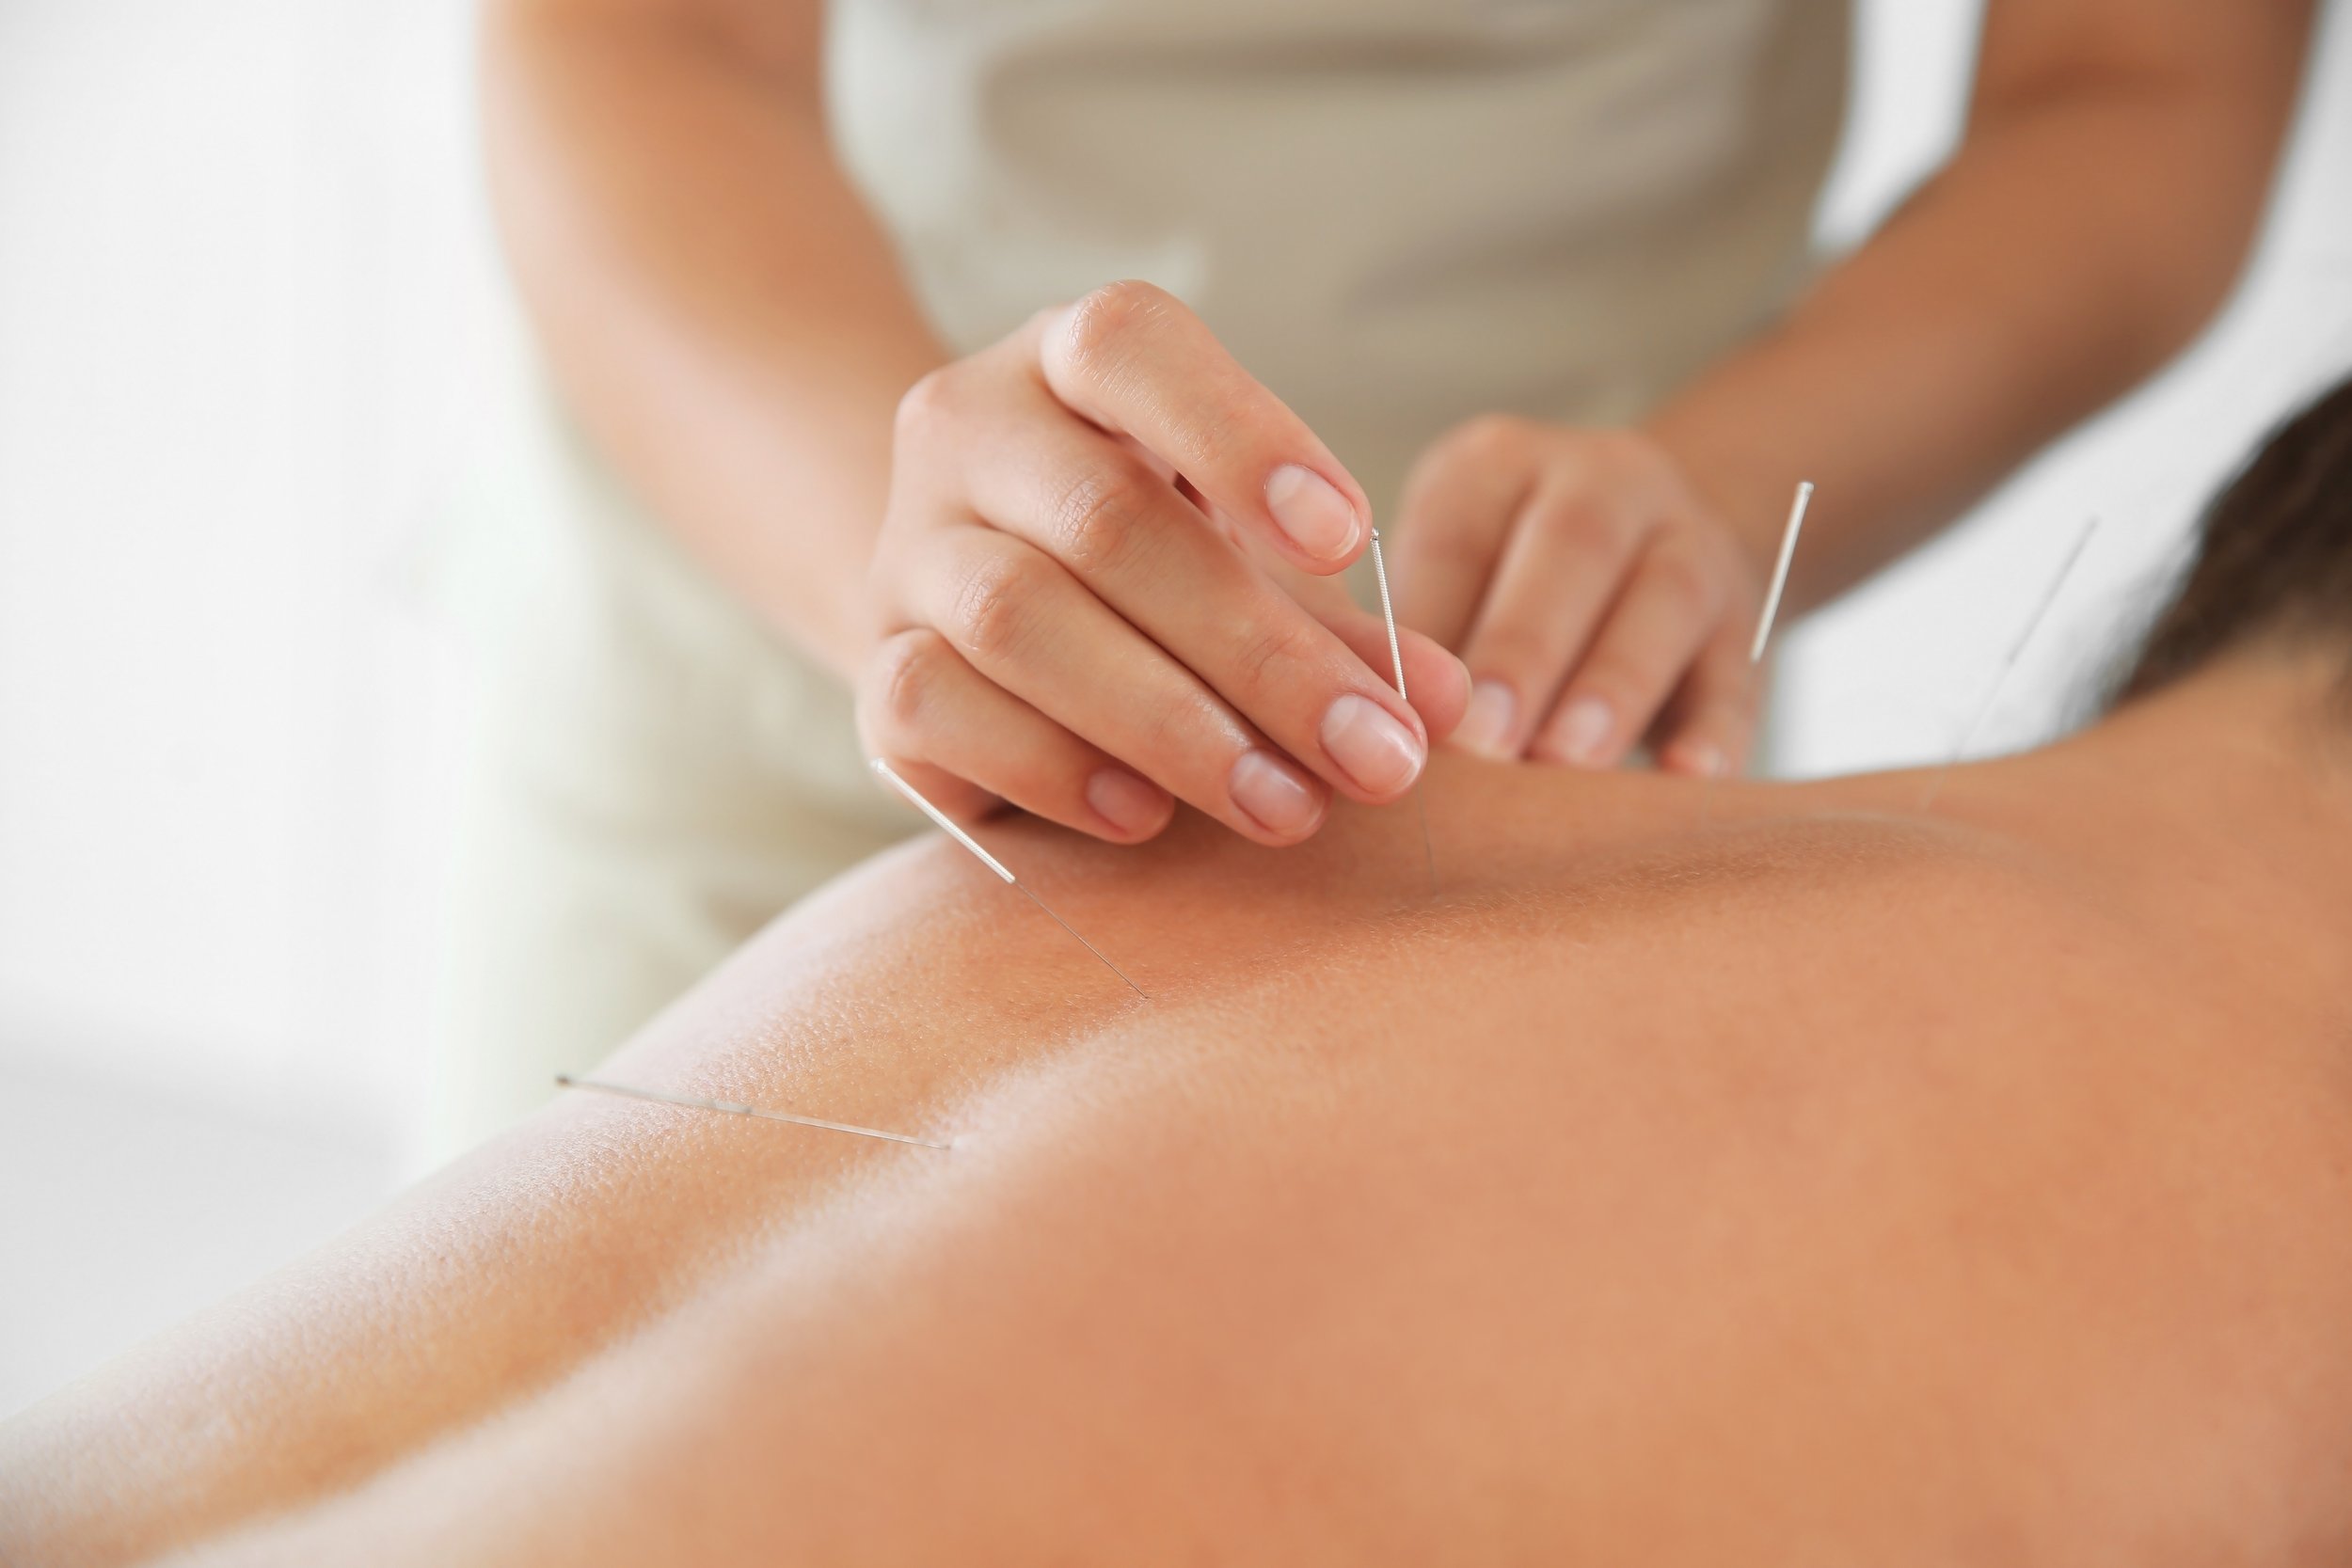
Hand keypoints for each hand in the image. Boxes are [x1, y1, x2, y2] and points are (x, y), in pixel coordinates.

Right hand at [860, 281, 1469, 846]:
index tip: (1350, 542)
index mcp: (1068, 364)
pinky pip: (933, 708)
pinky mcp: (873, 665)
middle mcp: (967, 431)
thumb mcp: (1244, 562)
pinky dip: (1049, 766)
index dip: (1241, 435)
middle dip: (1260, 651)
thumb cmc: (1148, 572)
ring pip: (1015, 619)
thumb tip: (1451, 712)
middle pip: (1106, 520)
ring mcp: (907, 548)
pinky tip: (1144, 817)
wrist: (964, 609)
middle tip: (1379, 757)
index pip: (1129, 344)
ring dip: (1169, 726)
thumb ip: (1342, 627)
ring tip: (1286, 807)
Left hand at [1388, 419, 1765, 777]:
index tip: (1403, 712)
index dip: (1431, 624)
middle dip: (1523, 649)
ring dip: (1613, 685)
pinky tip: (1685, 780)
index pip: (1461, 533)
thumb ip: (1419, 646)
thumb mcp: (1448, 579)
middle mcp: (1603, 481)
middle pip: (1571, 548)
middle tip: (1484, 742)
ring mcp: (1687, 542)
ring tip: (1569, 763)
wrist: (1652, 547)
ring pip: (1665, 599)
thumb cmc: (1502, 585)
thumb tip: (1380, 743)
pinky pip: (1734, 671)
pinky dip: (1713, 730)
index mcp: (1499, 465)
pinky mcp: (1742, 622)